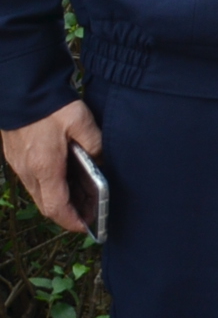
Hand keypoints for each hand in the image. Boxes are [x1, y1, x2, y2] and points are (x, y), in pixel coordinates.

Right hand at [2, 100, 102, 235]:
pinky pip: (32, 182)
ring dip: (57, 201)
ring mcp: (19, 166)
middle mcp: (28, 171)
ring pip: (38, 194)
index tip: (85, 226)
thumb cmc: (50, 106)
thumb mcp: (81, 121)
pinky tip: (63, 179)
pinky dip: (48, 187)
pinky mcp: (16, 158)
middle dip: (67, 214)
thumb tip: (100, 160)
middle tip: (87, 214)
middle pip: (46, 205)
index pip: (57, 206)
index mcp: (45, 167)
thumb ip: (94, 143)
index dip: (71, 220)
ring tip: (80, 198)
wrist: (21, 91)